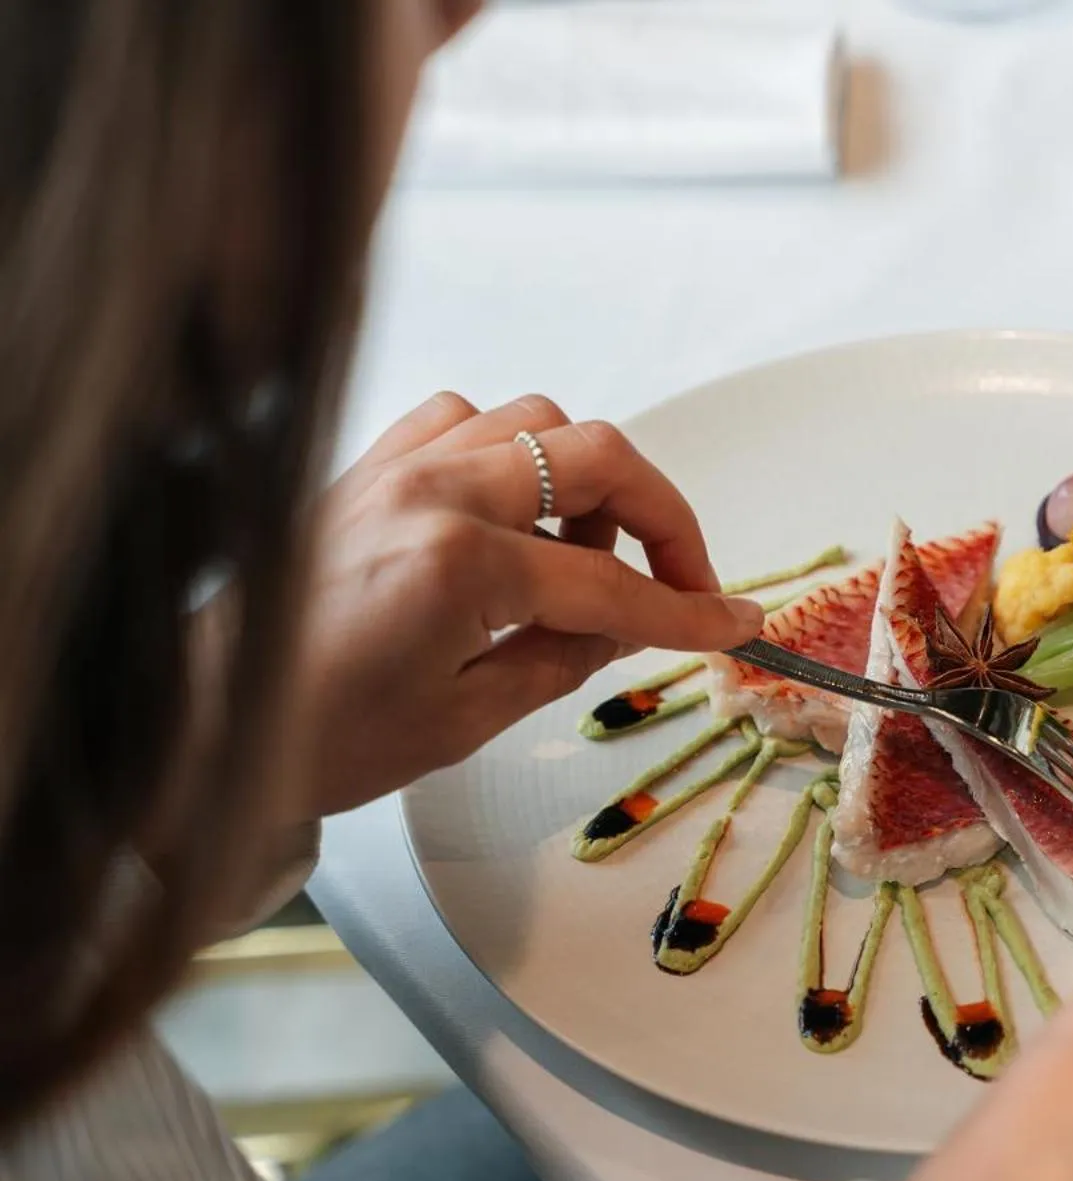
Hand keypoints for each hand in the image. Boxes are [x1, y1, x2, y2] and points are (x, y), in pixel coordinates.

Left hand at [297, 392, 764, 815]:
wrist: (205, 723)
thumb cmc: (322, 738)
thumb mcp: (465, 719)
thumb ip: (564, 659)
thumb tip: (631, 625)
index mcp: (460, 565)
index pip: (611, 584)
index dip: (688, 611)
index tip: (738, 624)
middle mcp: (434, 491)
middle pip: (596, 456)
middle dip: (662, 518)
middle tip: (683, 583)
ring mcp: (397, 466)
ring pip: (537, 421)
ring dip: (588, 479)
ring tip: (589, 552)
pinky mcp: (368, 465)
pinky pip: (465, 422)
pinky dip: (512, 454)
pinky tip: (514, 513)